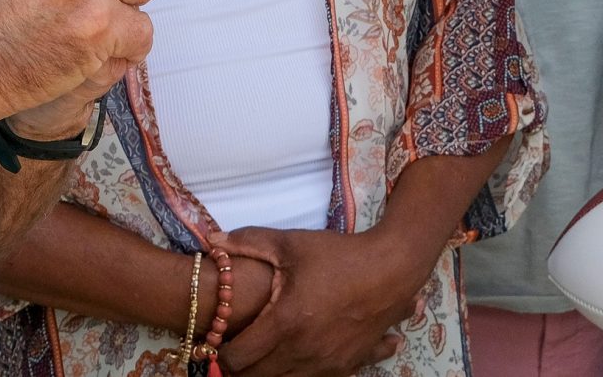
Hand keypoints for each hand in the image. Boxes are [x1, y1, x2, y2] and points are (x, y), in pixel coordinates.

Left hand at [216, 226, 416, 375]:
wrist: (390, 271)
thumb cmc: (337, 257)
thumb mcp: (289, 243)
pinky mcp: (346, 367)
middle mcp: (302, 353)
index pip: (238, 359)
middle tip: (234, 349)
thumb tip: (212, 240)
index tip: (216, 341)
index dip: (220, 354)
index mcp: (284, 325)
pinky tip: (296, 357)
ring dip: (268, 373)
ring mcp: (326, 365)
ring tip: (261, 353)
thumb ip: (247, 242)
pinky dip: (299, 374)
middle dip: (240, 368)